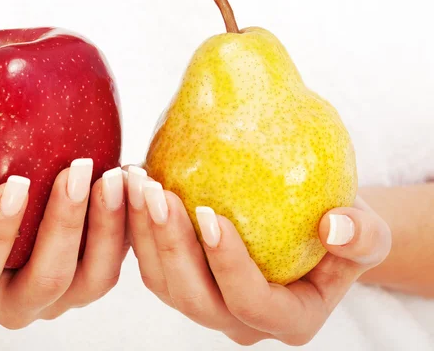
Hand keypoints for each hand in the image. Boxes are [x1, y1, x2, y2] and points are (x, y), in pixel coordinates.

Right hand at [0, 160, 126, 328]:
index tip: (13, 184)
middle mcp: (16, 308)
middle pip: (48, 278)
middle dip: (65, 224)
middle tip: (76, 169)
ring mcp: (60, 300)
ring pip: (95, 277)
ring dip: (109, 226)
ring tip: (114, 175)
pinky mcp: (90, 284)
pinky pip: (118, 261)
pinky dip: (128, 225)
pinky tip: (131, 181)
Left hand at [126, 166, 390, 345]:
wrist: (311, 227)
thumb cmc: (340, 228)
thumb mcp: (369, 231)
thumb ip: (362, 235)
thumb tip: (335, 226)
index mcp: (288, 318)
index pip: (251, 303)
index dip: (228, 265)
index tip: (209, 214)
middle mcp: (239, 320)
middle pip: (194, 298)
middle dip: (170, 245)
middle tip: (156, 191)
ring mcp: (207, 303)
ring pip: (162, 282)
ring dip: (143, 231)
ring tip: (135, 180)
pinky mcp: (182, 279)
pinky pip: (150, 260)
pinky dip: (136, 225)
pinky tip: (131, 182)